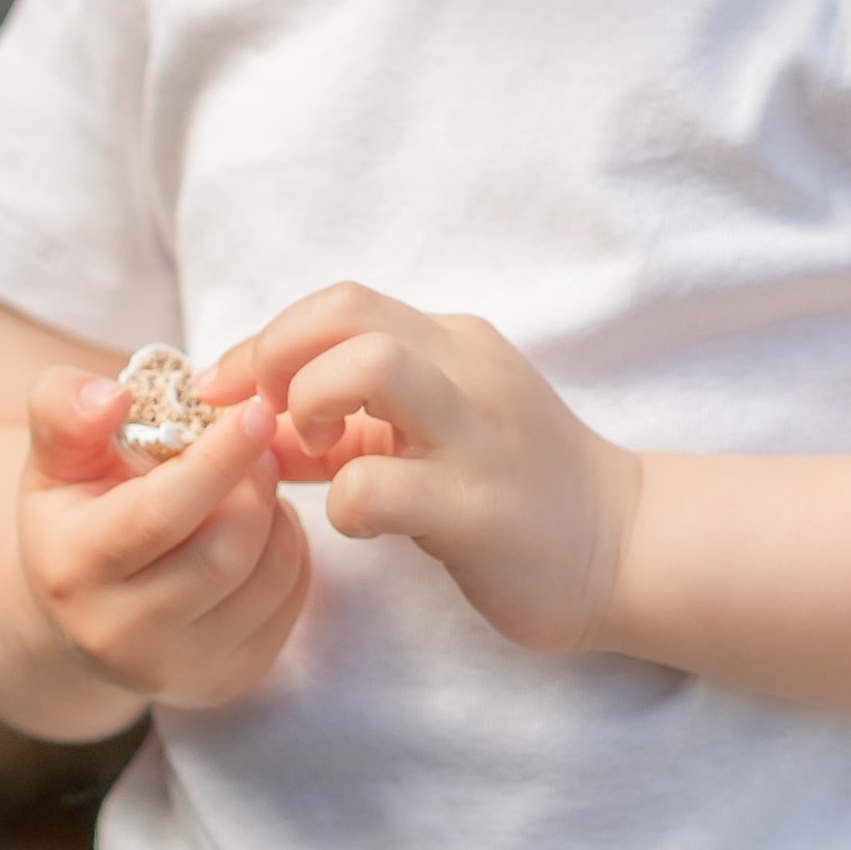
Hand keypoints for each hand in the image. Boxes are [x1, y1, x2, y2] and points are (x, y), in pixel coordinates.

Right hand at [18, 364, 308, 707]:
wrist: (82, 607)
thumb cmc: (77, 511)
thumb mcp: (56, 455)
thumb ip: (65, 408)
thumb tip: (111, 396)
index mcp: (71, 569)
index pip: (161, 515)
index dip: (218, 460)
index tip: (256, 412)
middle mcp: (117, 635)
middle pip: (225, 551)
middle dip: (255, 485)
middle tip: (259, 442)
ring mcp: (176, 670)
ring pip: (267, 577)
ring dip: (277, 514)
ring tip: (253, 483)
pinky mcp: (226, 681)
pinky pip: (289, 602)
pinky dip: (290, 551)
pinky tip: (259, 528)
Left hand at [199, 288, 639, 658]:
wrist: (624, 546)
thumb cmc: (516, 489)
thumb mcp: (430, 436)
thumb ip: (345, 428)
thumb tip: (255, 430)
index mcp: (452, 344)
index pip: (340, 303)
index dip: (268, 339)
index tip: (226, 390)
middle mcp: (465, 371)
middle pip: (345, 311)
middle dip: (274, 356)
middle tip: (261, 418)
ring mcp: (476, 435)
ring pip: (368, 367)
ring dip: (311, 404)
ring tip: (315, 451)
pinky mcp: (478, 507)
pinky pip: (380, 486)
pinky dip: (344, 504)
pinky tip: (359, 524)